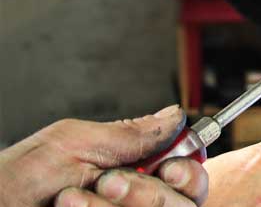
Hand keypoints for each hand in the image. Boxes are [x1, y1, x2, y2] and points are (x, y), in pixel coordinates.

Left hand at [0, 106, 208, 206]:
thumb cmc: (17, 179)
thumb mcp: (74, 143)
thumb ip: (130, 133)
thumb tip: (175, 116)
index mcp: (134, 168)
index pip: (189, 172)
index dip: (190, 170)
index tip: (170, 167)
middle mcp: (135, 200)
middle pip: (185, 202)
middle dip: (148, 192)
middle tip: (110, 182)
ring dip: (117, 206)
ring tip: (71, 198)